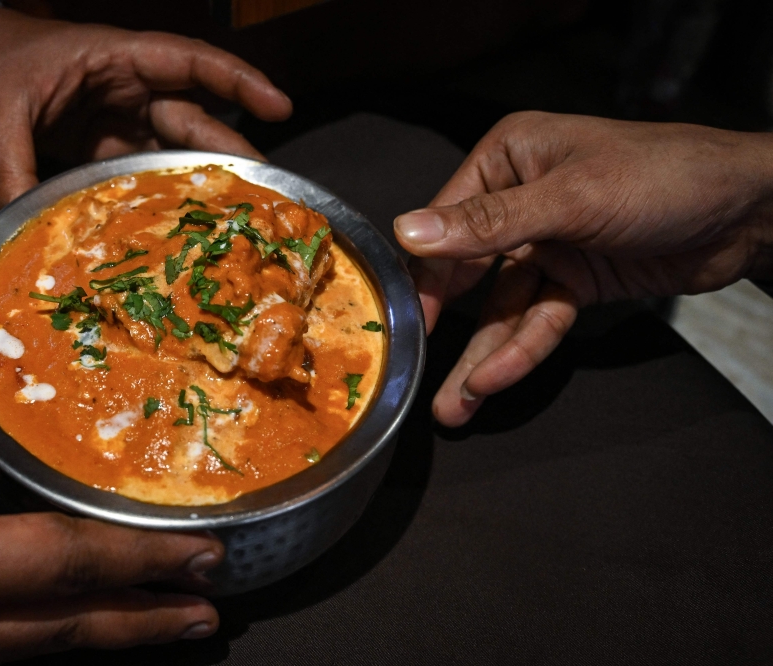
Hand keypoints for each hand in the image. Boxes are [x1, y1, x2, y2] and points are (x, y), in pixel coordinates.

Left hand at [0, 8, 293, 207]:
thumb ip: (12, 170)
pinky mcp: (102, 142)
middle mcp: (126, 86)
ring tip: (234, 216)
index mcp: (112, 59)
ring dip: (200, 177)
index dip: (237, 80)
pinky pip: (140, 167)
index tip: (279, 105)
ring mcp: (117, 116)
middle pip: (191, 115)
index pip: (188, 62)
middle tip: (266, 188)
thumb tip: (26, 227)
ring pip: (171, 146)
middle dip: (229, 147)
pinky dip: (159, 193)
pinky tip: (177, 225)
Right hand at [0, 370, 223, 663]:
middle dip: (145, 619)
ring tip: (165, 629)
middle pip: (67, 626)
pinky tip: (63, 633)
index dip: (141, 559)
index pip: (67, 563)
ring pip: (34, 650)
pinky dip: (47, 643)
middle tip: (213, 611)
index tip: (202, 554)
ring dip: (107, 638)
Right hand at [393, 111, 772, 426]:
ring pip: (500, 307)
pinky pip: (538, 320)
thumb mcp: (572, 199)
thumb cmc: (664, 178)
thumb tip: (407, 232)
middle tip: (412, 373)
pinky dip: (520, 351)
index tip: (395, 322)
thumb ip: (489, 223)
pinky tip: (496, 383)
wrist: (750, 212)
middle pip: (467, 271)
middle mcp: (518, 201)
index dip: (421, 274)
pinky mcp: (574, 281)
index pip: (446, 221)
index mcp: (508, 160)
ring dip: (480, 356)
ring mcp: (547, 244)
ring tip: (452, 408)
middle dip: (443, 326)